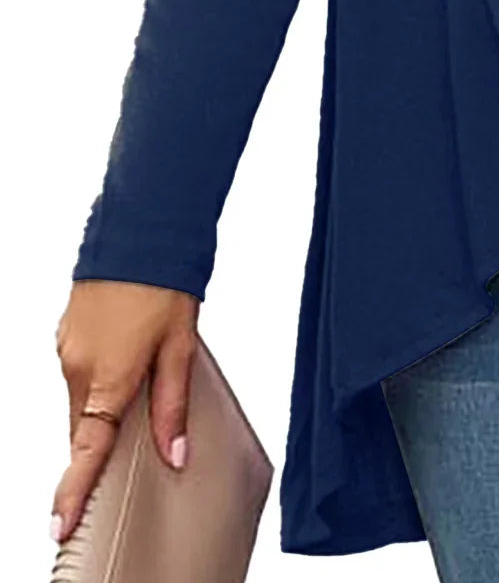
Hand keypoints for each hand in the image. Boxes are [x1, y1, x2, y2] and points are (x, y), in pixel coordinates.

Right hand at [50, 280, 199, 544]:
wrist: (141, 229)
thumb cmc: (164, 283)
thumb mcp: (181, 346)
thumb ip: (173, 405)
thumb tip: (174, 454)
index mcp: (107, 376)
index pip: (87, 448)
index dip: (75, 490)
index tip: (61, 524)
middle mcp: (77, 366)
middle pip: (84, 426)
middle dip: (101, 442)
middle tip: (129, 448)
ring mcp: (67, 347)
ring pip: (81, 399)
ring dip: (102, 406)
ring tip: (140, 381)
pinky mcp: (66, 331)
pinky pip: (79, 371)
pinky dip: (98, 378)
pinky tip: (125, 355)